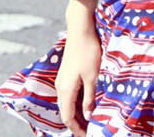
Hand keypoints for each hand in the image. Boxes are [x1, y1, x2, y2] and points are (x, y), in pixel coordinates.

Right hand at [55, 0, 100, 136]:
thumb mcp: (92, 77)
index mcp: (66, 90)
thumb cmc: (88, 52)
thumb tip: (88, 116)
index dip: (76, 129)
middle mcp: (61, 86)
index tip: (86, 135)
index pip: (68, 117)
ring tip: (89, 118)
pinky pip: (69, 93)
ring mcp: (62, 78)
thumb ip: (89, 98)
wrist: (80, 29)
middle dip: (76, 122)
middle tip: (88, 130)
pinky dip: (76, 101)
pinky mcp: (67, 72)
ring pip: (67, 102)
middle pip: (66, 111)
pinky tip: (86, 100)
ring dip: (77, 111)